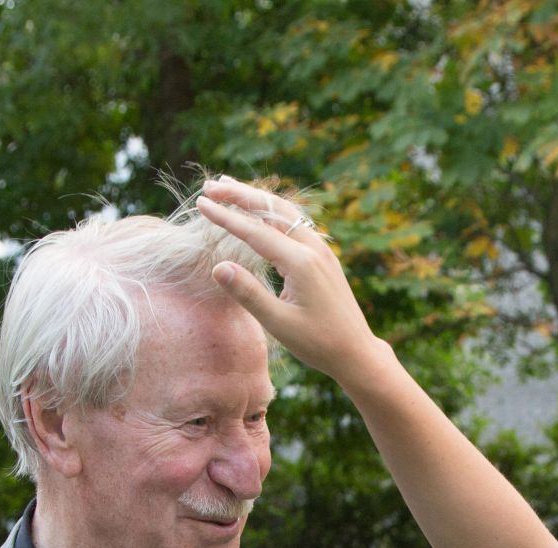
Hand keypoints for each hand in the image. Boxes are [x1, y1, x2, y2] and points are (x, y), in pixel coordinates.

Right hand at [196, 177, 390, 387]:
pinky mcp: (323, 257)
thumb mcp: (279, 323)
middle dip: (240, 195)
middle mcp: (313, 248)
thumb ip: (248, 293)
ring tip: (230, 188)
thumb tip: (218, 267)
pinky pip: (295, 223)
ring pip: (285, 212)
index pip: (255, 231)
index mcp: (300, 262)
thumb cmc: (318, 343)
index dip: (226, 216)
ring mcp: (321, 250)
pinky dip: (272, 211)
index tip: (201, 203)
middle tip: (211, 186)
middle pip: (272, 209)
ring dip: (257, 198)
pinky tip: (261, 211)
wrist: (356, 352)